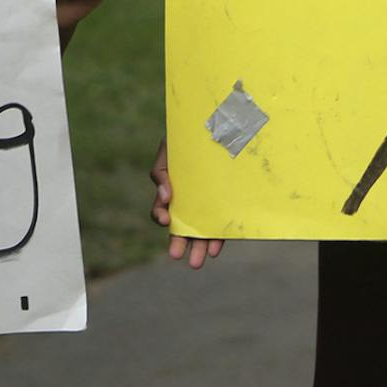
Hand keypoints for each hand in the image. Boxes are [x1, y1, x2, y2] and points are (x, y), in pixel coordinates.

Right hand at [150, 138, 224, 269]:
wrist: (217, 124)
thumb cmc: (186, 139)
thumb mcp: (168, 150)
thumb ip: (161, 172)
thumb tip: (165, 196)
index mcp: (172, 188)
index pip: (162, 208)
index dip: (160, 215)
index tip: (165, 219)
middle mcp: (189, 199)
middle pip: (181, 225)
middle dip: (179, 242)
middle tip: (177, 256)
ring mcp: (208, 203)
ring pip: (201, 229)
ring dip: (198, 246)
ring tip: (197, 262)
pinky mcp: (225, 203)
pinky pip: (220, 224)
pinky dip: (217, 237)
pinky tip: (215, 248)